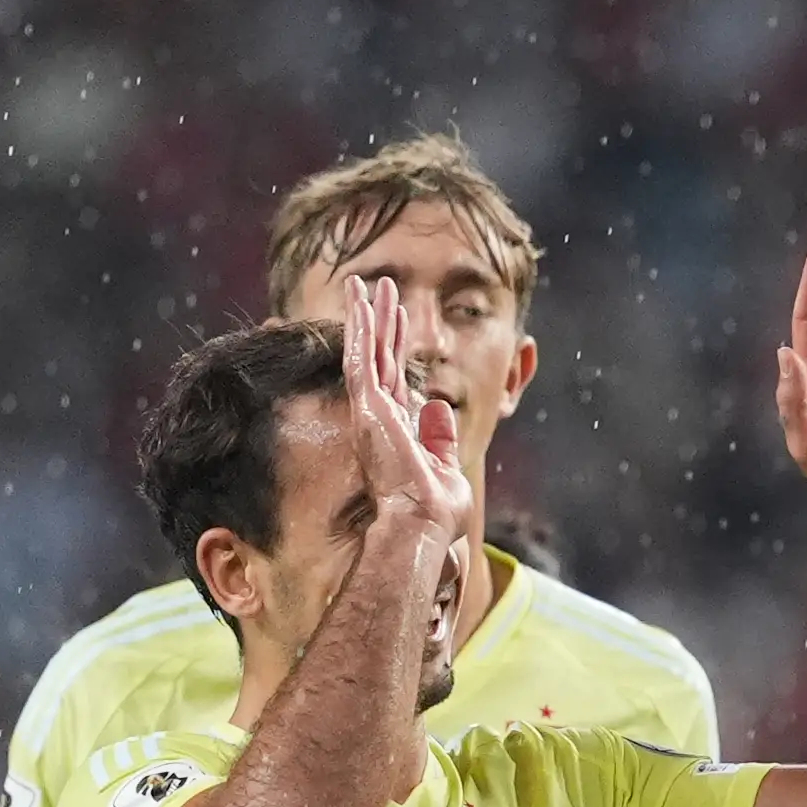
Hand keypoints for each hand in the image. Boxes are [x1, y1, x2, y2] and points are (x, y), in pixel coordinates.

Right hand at [340, 273, 471, 545]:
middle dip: (379, 319)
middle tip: (375, 285)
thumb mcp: (446, 469)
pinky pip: (362, 362)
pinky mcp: (369, 410)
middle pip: (379, 356)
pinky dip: (361, 333)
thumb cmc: (436, 511)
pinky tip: (360, 306)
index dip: (394, 344)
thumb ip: (439, 438)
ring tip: (362, 282)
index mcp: (397, 428)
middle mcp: (380, 416)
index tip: (396, 315)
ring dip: (366, 316)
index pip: (394, 376)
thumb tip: (439, 408)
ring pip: (367, 352)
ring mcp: (372, 412)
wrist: (423, 524)